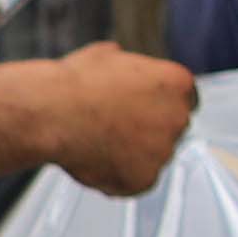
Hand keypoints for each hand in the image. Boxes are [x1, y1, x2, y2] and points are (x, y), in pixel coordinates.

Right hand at [39, 45, 198, 197]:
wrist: (53, 113)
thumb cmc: (75, 84)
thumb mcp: (106, 55)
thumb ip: (128, 66)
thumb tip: (120, 63)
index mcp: (176, 83)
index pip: (184, 99)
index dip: (160, 105)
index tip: (142, 110)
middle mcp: (178, 117)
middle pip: (171, 128)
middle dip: (148, 129)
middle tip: (115, 127)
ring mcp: (163, 152)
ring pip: (152, 156)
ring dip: (132, 153)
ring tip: (98, 142)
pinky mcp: (145, 180)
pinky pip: (135, 181)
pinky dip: (117, 176)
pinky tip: (95, 159)